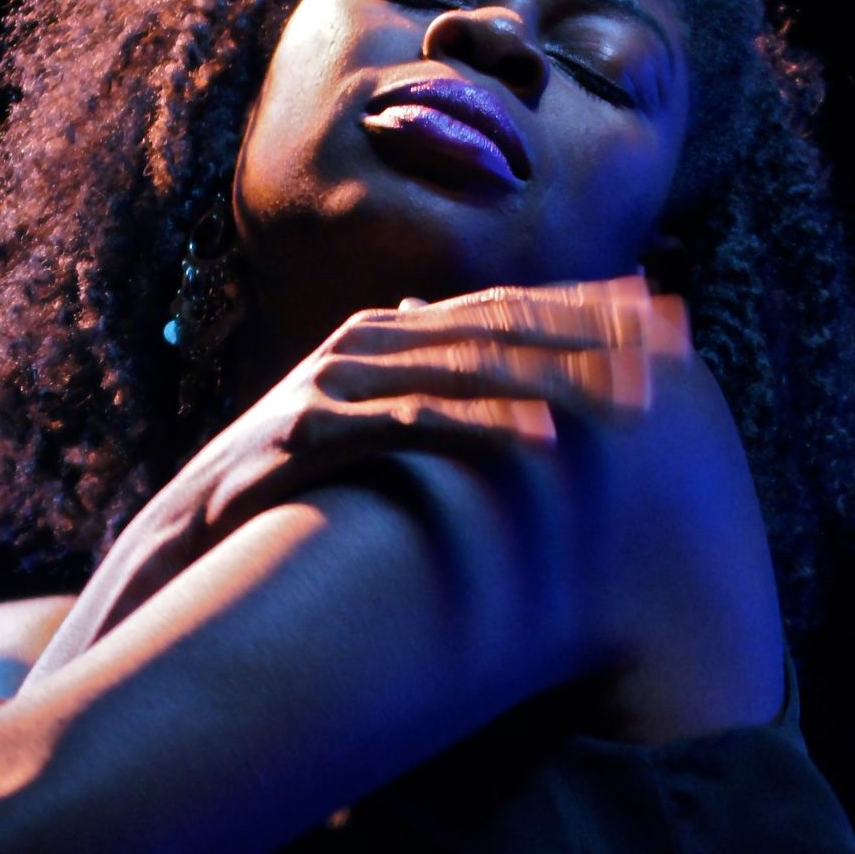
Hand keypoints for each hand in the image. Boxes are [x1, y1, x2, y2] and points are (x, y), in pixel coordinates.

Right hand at [42, 277, 689, 661]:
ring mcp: (326, 385)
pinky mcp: (302, 431)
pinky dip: (479, 421)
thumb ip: (430, 415)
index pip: (501, 309)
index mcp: (381, 340)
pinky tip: (545, 436)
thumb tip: (517, 413)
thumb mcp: (367, 449)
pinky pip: (408, 419)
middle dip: (590, 333)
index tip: (668, 318)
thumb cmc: (284, 503)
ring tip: (635, 395)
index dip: (586, 307)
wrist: (178, 546)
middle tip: (677, 348)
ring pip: (460, 363)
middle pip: (493, 326)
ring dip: (556, 374)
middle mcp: (358, 346)